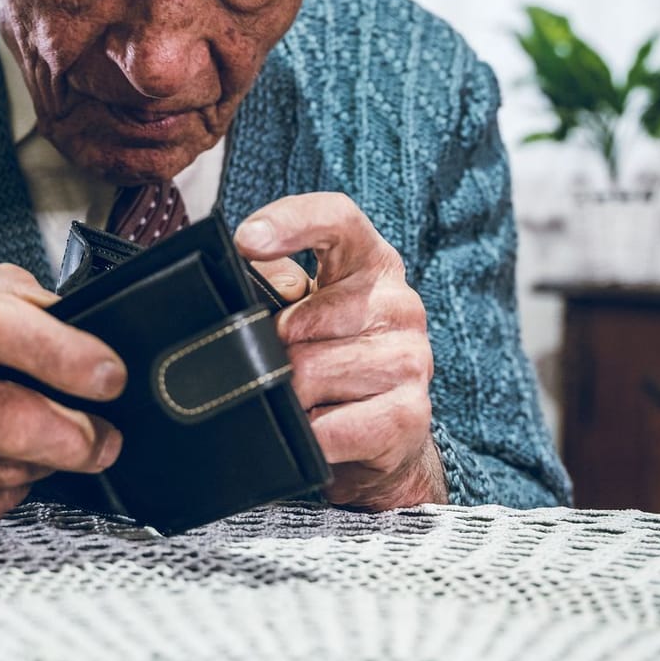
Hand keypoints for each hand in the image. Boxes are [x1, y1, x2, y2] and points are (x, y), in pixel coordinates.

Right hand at [0, 264, 125, 543]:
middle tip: (107, 440)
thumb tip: (85, 319)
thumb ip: (9, 295)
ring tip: (39, 447)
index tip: (113, 378)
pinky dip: (2, 496)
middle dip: (76, 436)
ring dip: (38, 465)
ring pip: (1, 472)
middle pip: (7, 419)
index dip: (66, 355)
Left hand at [235, 193, 446, 509]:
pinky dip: (310, 437)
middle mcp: (400, 303)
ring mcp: (413, 358)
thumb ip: (273, 287)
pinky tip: (315, 432)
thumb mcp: (298, 315)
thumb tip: (256, 293)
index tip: (246, 240)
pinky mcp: (411, 414)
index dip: (291, 223)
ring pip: (309, 375)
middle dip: (273, 352)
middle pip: (300, 321)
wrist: (380, 439)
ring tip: (302, 403)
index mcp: (371, 262)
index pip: (338, 220)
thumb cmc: (328, 363)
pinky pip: (331, 427)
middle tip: (278, 370)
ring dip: (290, 399)